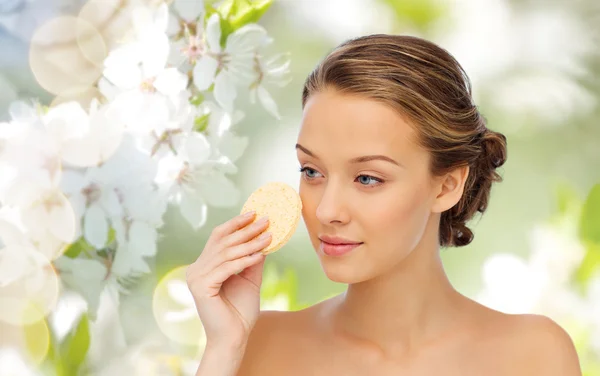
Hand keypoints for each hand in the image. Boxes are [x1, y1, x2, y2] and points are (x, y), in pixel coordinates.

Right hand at [186, 211, 270, 347]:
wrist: (234, 337)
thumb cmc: (240, 311)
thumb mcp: (249, 279)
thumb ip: (252, 259)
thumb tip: (263, 237)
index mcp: (204, 266)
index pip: (218, 237)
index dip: (235, 224)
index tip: (254, 213)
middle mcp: (196, 269)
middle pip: (223, 242)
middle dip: (246, 230)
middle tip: (266, 220)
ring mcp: (196, 277)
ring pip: (226, 253)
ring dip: (250, 243)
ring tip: (268, 236)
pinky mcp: (201, 287)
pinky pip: (227, 268)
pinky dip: (244, 260)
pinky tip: (260, 254)